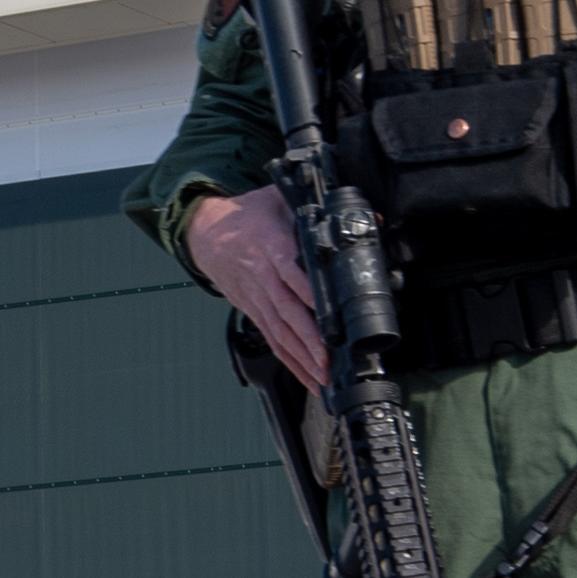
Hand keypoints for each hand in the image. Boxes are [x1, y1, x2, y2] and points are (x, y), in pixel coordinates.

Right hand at [183, 188, 326, 391]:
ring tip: (322, 377)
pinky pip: (273, 340)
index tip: (330, 315)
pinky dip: (291, 362)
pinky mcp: (253, 311)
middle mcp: (263, 276)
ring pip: (280, 332)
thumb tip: (371, 217)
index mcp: (272, 245)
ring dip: (301, 357)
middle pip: (287, 312)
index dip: (310, 295)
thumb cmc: (248, 215)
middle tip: (328, 359)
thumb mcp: (280, 199)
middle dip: (308, 339)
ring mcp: (256, 297)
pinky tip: (308, 378)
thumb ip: (318, 207)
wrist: (205, 232)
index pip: (293, 273)